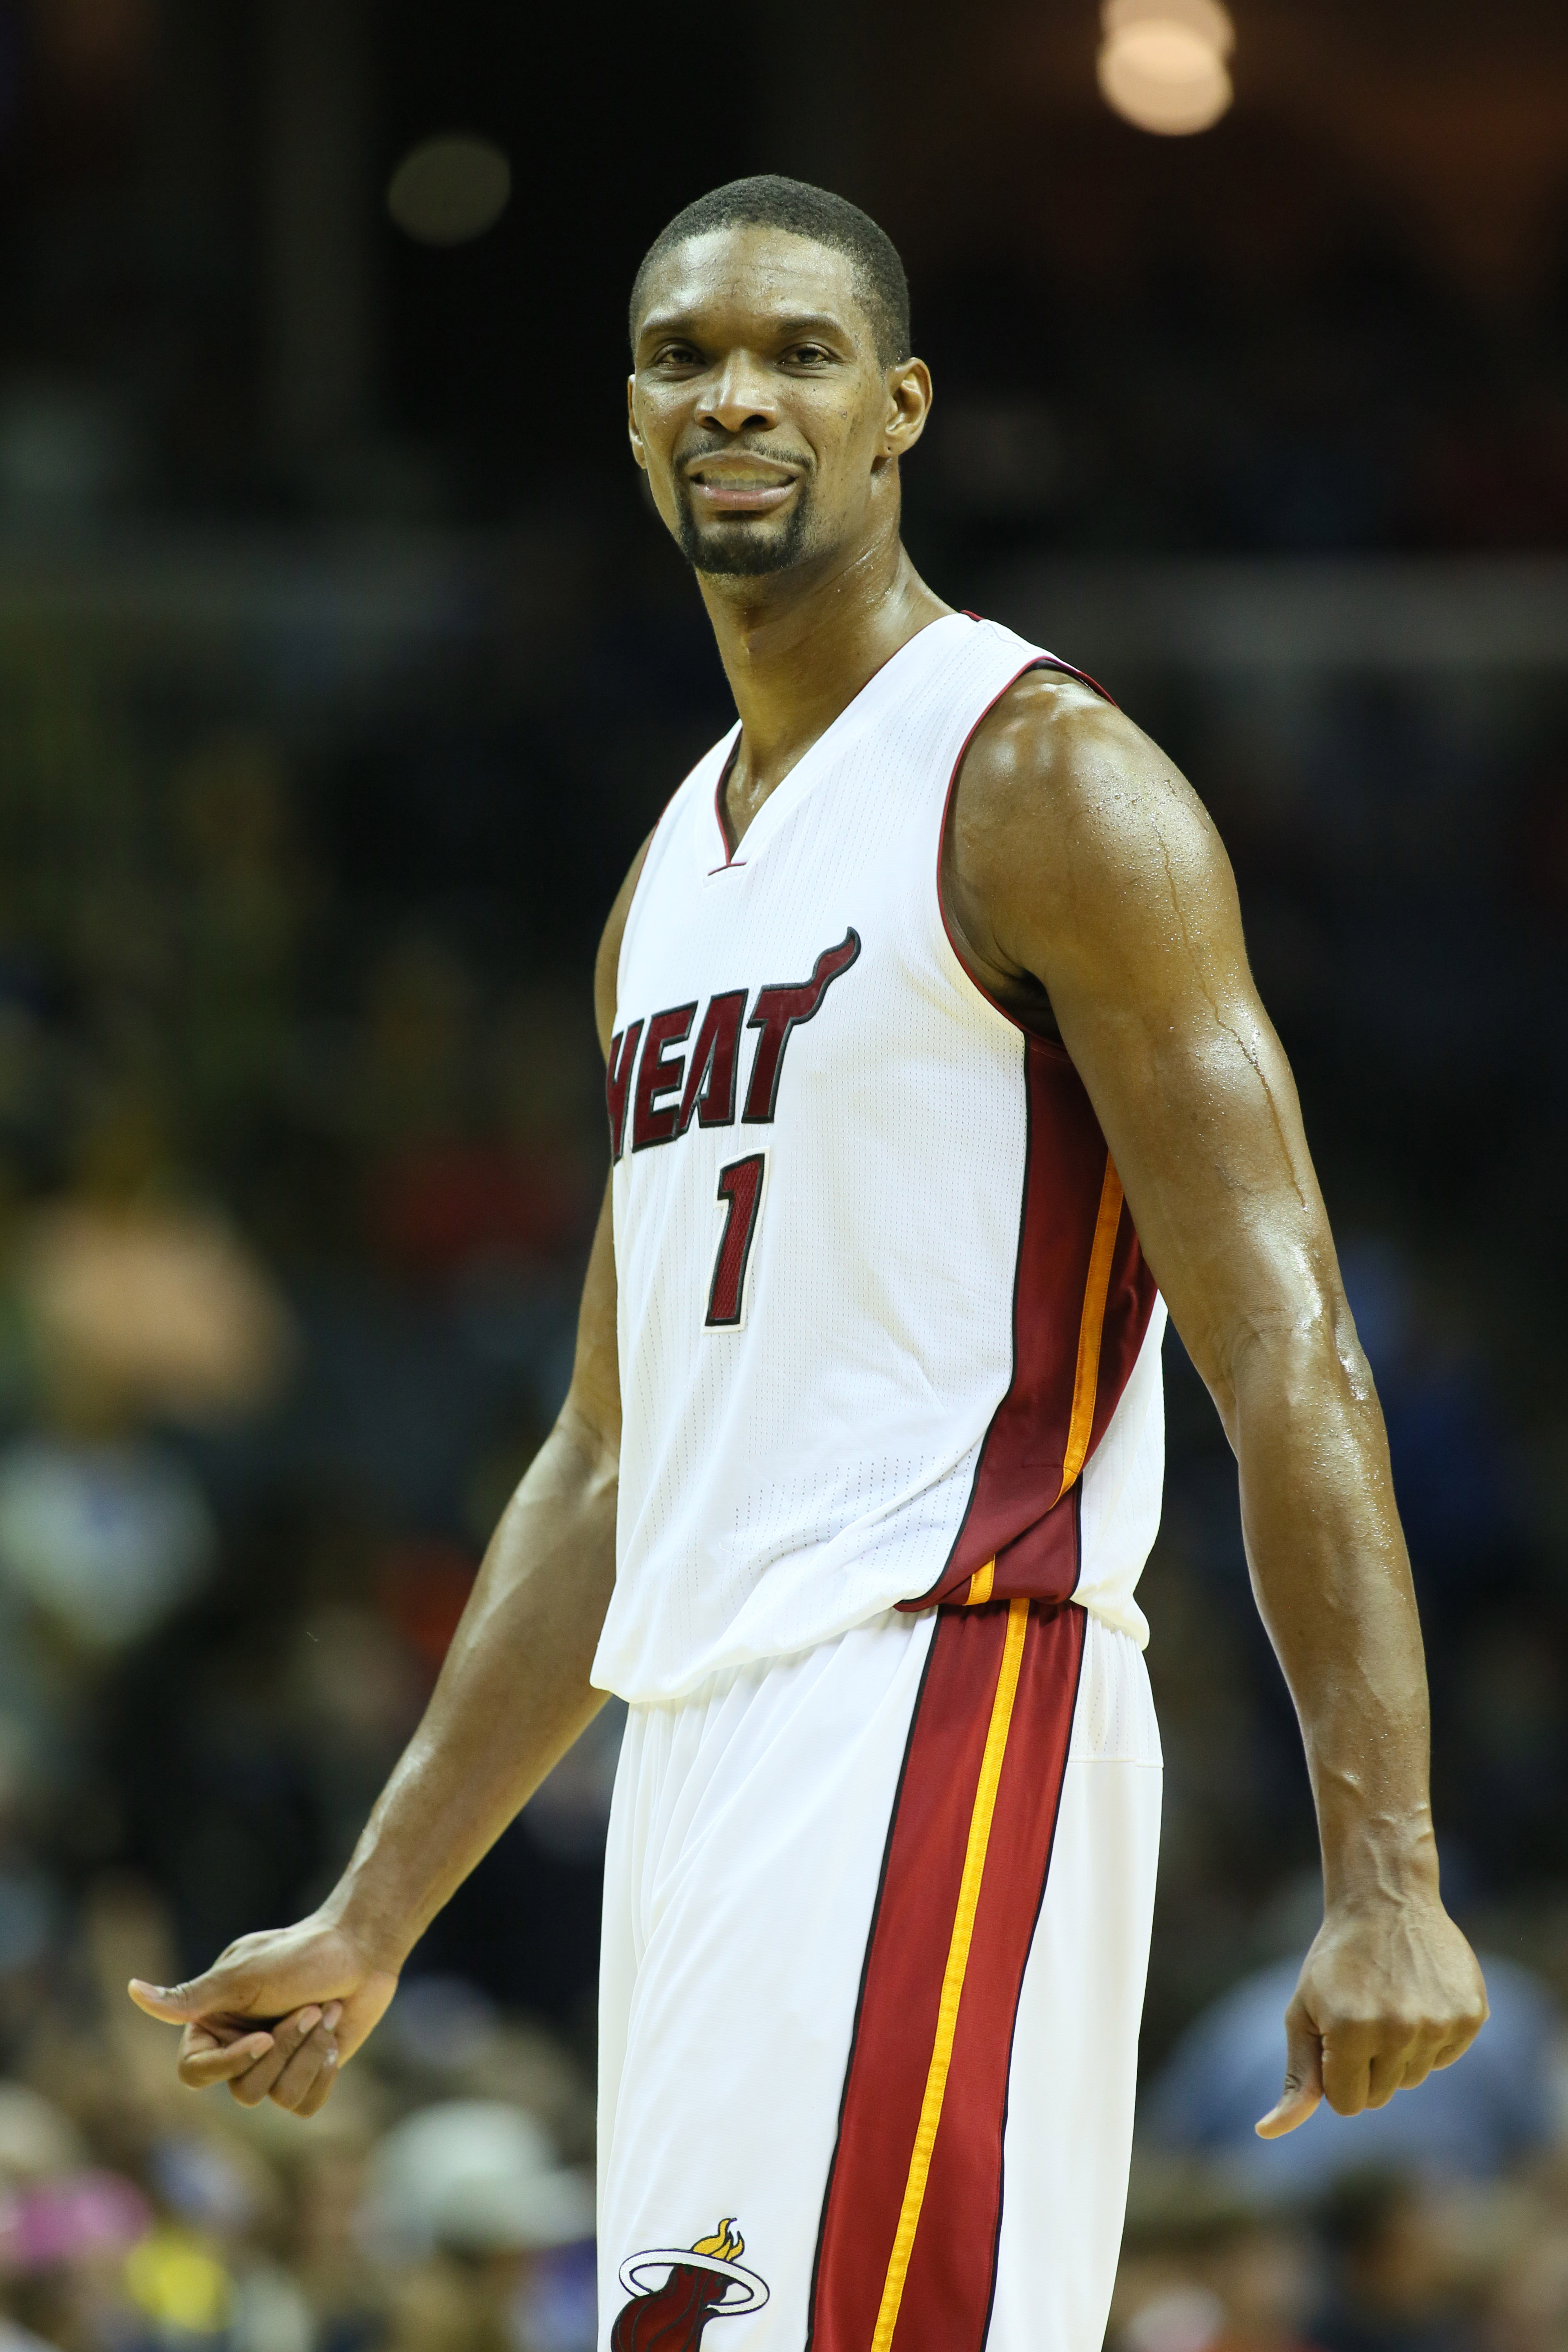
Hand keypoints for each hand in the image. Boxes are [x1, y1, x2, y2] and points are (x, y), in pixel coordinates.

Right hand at [127, 1912, 399, 2117]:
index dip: (228, 2065)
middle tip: (308, 2007)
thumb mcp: (244, 1974)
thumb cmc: (301, 1953)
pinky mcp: (307, 2075)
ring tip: (326, 2013)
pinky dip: (325, 2071)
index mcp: (214, 2025)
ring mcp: (275, 2065)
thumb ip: (190, 1997)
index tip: (263, 2039)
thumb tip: (132, 1991)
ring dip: (309, 2053)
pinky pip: (305, 2104)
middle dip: (284, 2050)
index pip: (194, 2073)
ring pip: (277, 2097)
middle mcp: (239, 2049)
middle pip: (243, 2089)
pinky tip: (335, 2037)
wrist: (361, 1949)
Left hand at [1255, 1896, 1487, 2137]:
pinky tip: (1419, 1996)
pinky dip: (1431, 2037)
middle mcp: (1399, 2030)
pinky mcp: (1471, 2014)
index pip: (1348, 2104)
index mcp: (1351, 2031)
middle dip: (1367, 2066)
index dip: (1338, 2076)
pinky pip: (1445, 2057)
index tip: (1335, 2039)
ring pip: (1414, 2077)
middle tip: (1363, 2014)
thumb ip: (1297, 2076)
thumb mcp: (1304, 2013)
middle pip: (1382, 2094)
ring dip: (1399, 2052)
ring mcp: (1438, 2022)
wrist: (1385, 1899)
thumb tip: (1268, 2132)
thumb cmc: (1335, 1961)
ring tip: (1390, 2001)